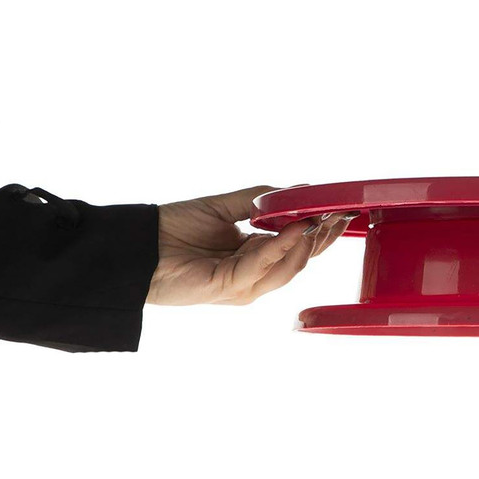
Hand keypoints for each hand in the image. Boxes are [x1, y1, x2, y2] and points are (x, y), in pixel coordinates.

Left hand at [146, 186, 353, 305]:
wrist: (137, 246)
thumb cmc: (173, 229)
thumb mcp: (224, 207)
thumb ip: (259, 201)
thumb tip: (296, 191)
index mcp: (255, 259)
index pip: (297, 248)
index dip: (321, 232)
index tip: (341, 212)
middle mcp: (254, 276)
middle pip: (300, 261)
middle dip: (322, 238)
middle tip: (339, 215)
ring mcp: (243, 286)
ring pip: (287, 268)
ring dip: (306, 242)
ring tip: (319, 219)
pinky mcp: (228, 288)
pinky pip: (260, 267)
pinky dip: (279, 247)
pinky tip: (292, 229)